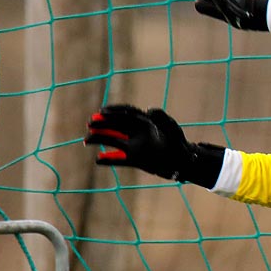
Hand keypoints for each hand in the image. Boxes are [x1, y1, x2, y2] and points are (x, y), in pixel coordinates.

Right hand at [85, 105, 225, 187]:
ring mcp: (134, 145)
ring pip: (113, 140)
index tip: (101, 112)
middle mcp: (136, 133)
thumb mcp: (173, 129)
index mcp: (145, 122)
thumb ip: (162, 119)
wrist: (184, 161)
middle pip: (116, 125)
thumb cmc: (178, 142)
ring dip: (100, 139)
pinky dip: (109, 159)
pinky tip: (98, 160)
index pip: (126, 113)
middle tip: (89, 123)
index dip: (114, 111)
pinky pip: (119, 159)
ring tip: (86, 140)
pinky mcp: (135, 159)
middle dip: (102, 124)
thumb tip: (150, 109)